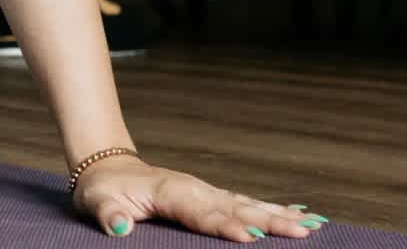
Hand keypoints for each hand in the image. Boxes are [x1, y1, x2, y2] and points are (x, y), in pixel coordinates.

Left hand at [72, 155, 327, 240]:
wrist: (107, 168)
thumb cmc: (102, 190)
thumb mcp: (95, 202)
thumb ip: (108, 214)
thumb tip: (118, 227)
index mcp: (171, 192)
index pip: (202, 214)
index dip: (226, 226)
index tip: (251, 238)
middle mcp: (195, 189)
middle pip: (237, 208)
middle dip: (269, 221)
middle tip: (302, 233)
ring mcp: (206, 191)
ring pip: (248, 204)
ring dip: (279, 215)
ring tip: (311, 226)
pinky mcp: (211, 197)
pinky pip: (246, 203)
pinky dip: (273, 208)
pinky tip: (298, 215)